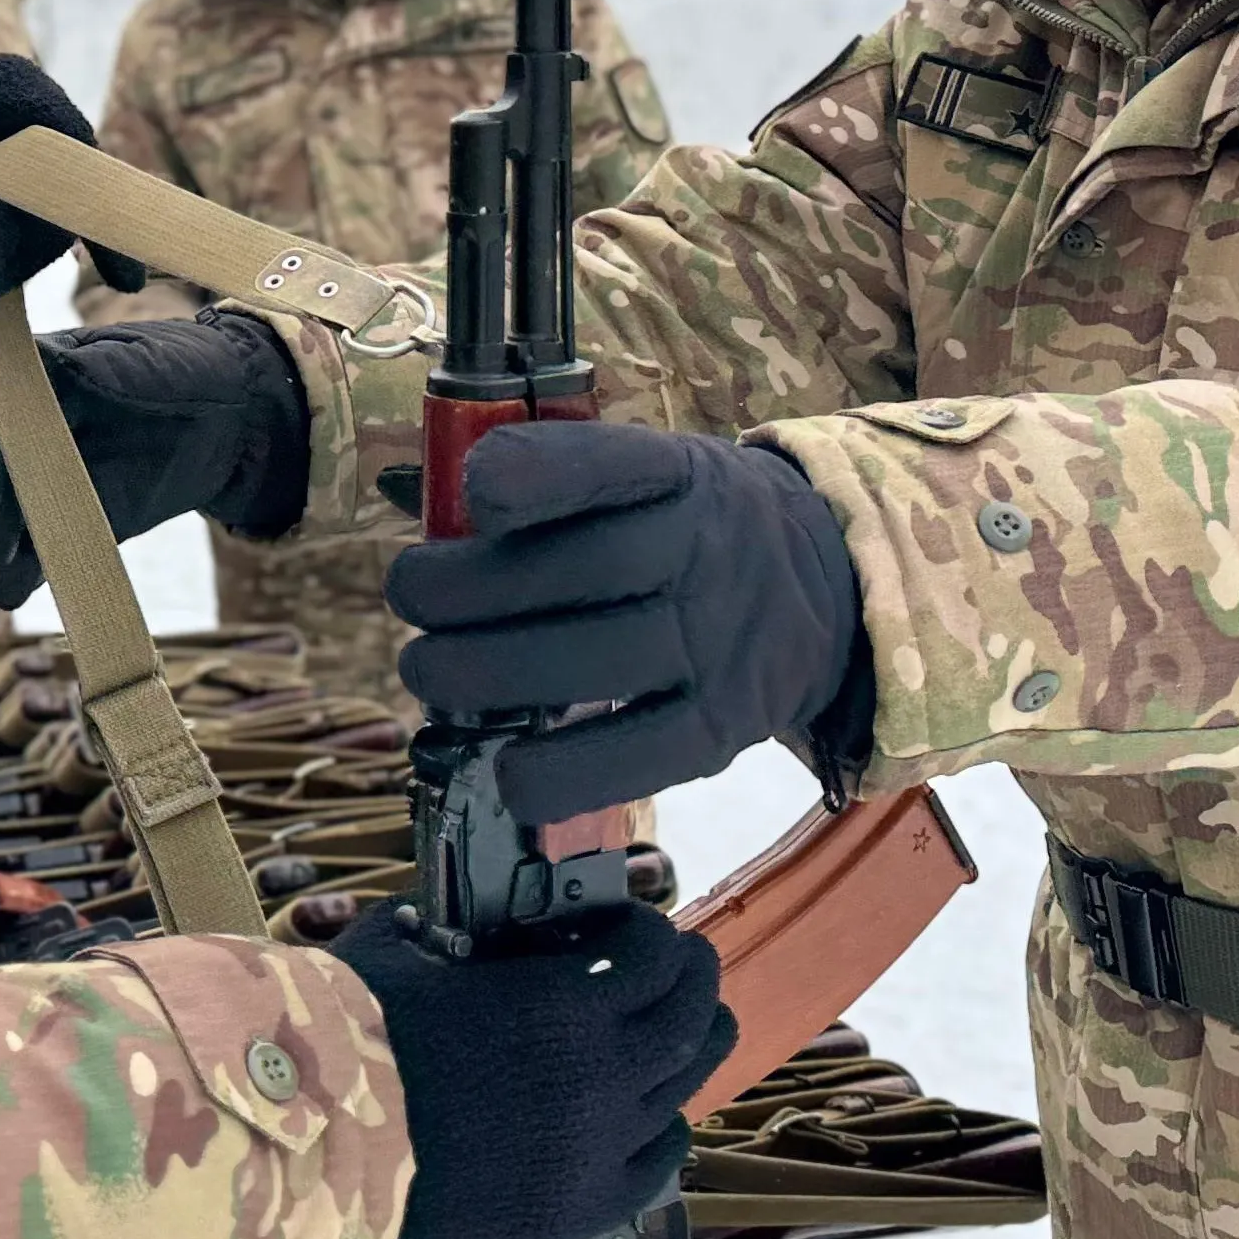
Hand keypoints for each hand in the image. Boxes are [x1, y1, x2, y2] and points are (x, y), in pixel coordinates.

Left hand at [0, 56, 143, 313]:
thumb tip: (6, 252)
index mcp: (18, 91)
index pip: (79, 155)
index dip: (100, 214)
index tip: (122, 280)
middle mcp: (31, 121)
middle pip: (64, 201)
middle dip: (23, 253)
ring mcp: (22, 158)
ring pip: (42, 229)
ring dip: (1, 268)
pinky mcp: (5, 192)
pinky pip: (20, 238)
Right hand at [0, 312, 305, 608]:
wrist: (217, 421)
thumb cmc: (162, 371)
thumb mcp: (109, 358)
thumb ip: (53, 371)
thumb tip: (2, 371)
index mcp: (5, 384)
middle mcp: (2, 443)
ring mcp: (26, 496)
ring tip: (3, 547)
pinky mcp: (54, 540)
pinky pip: (14, 574)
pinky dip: (9, 583)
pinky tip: (20, 582)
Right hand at [328, 898, 732, 1238]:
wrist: (317, 1152)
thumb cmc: (349, 1040)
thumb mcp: (399, 947)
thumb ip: (446, 919)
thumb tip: (460, 905)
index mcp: (559, 1005)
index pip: (656, 956)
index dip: (652, 933)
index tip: (633, 926)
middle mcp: (598, 1076)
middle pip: (692, 1020)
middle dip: (693, 982)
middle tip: (683, 967)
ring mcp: (596, 1150)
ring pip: (684, 1089)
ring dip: (689, 1049)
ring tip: (679, 1032)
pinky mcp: (580, 1210)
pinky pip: (658, 1163)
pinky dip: (664, 1130)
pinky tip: (651, 1114)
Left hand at [387, 421, 871, 822]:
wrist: (829, 586)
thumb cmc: (688, 526)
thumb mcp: (648, 475)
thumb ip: (555, 485)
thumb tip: (417, 502)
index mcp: (682, 475)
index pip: (611, 465)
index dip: (533, 477)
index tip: (473, 493)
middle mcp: (710, 555)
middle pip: (582, 571)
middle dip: (468, 588)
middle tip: (409, 595)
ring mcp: (721, 646)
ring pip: (599, 664)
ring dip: (489, 674)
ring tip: (427, 669)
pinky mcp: (724, 728)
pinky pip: (641, 757)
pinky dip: (564, 773)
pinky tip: (507, 771)